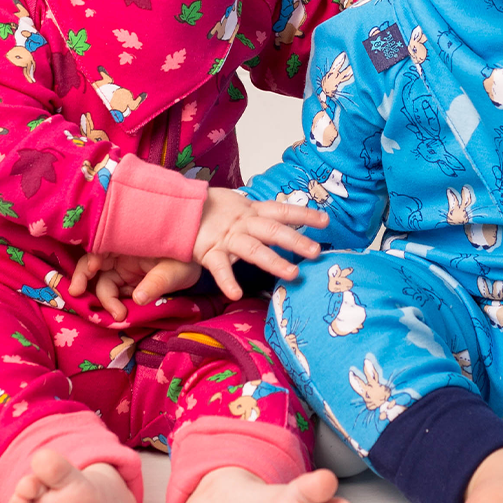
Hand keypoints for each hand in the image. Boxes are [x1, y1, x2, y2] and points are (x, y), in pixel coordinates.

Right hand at [69, 251, 200, 321]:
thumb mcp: (176, 271)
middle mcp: (122, 254)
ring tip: (119, 316)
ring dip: (105, 300)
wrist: (201, 266)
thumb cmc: (187, 260)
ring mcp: (124, 268)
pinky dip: (114, 304)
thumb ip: (157, 283)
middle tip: (79, 298)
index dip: (88, 262)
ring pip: (102, 282)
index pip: (100, 247)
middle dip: (83, 280)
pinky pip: (114, 292)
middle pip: (93, 264)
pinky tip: (122, 314)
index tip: (85, 277)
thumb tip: (138, 298)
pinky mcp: (129, 281)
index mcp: (129, 242)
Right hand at [192, 187, 327, 300]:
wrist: (178, 208)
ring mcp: (227, 237)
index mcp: (252, 211)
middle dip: (296, 241)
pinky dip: (227, 281)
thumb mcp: (238, 207)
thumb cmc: (212, 211)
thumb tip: (283, 222)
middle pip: (273, 230)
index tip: (325, 220)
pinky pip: (219, 268)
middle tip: (317, 252)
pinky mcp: (208, 251)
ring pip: (253, 249)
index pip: (282, 210)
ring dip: (274, 261)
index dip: (304, 215)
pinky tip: (236, 294)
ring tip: (293, 274)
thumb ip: (258, 217)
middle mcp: (243, 223)